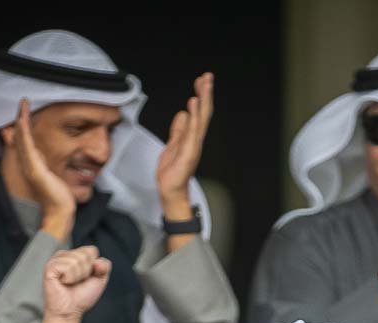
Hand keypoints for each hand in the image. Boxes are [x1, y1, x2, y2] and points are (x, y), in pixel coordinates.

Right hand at [8, 98, 75, 236]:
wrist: (60, 213)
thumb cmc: (59, 197)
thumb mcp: (54, 176)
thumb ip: (49, 166)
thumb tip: (48, 158)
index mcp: (33, 164)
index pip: (26, 140)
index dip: (25, 125)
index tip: (25, 111)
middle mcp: (28, 164)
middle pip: (21, 137)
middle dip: (21, 118)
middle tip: (22, 102)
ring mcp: (30, 166)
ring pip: (22, 139)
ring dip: (22, 121)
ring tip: (23, 106)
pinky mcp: (34, 170)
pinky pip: (27, 148)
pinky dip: (24, 133)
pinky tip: (23, 122)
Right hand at [43, 246, 110, 320]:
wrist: (69, 312)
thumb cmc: (81, 297)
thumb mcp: (99, 280)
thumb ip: (104, 267)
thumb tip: (98, 261)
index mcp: (74, 255)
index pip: (92, 250)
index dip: (94, 267)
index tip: (86, 278)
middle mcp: (64, 255)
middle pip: (86, 255)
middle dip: (86, 272)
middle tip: (77, 282)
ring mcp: (55, 260)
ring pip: (77, 260)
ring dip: (77, 276)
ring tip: (69, 283)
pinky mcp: (49, 267)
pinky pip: (68, 267)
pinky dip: (70, 278)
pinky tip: (63, 283)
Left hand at [155, 72, 213, 213]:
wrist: (170, 190)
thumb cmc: (172, 172)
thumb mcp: (172, 144)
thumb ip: (178, 129)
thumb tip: (183, 114)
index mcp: (192, 136)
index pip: (199, 112)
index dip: (202, 96)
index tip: (202, 81)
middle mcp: (196, 139)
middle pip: (204, 112)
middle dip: (206, 94)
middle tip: (208, 77)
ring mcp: (194, 145)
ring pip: (201, 119)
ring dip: (203, 100)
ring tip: (203, 85)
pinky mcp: (189, 152)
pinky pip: (192, 131)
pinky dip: (194, 116)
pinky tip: (194, 104)